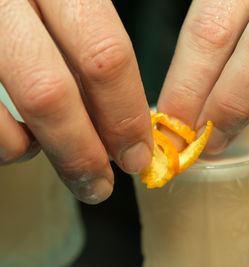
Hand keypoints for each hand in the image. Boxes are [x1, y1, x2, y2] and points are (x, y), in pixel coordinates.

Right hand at [0, 0, 152, 203]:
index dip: (126, 114)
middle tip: (100, 182)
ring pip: (6, 115)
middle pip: (51, 92)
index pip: (106, 55)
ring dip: (38, 149)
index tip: (137, 152)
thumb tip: (122, 119)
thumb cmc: (30, 6)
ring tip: (47, 149)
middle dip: (83, 151)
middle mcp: (6, 1)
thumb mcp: (63, 6)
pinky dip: (4, 142)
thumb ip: (88, 48)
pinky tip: (15, 134)